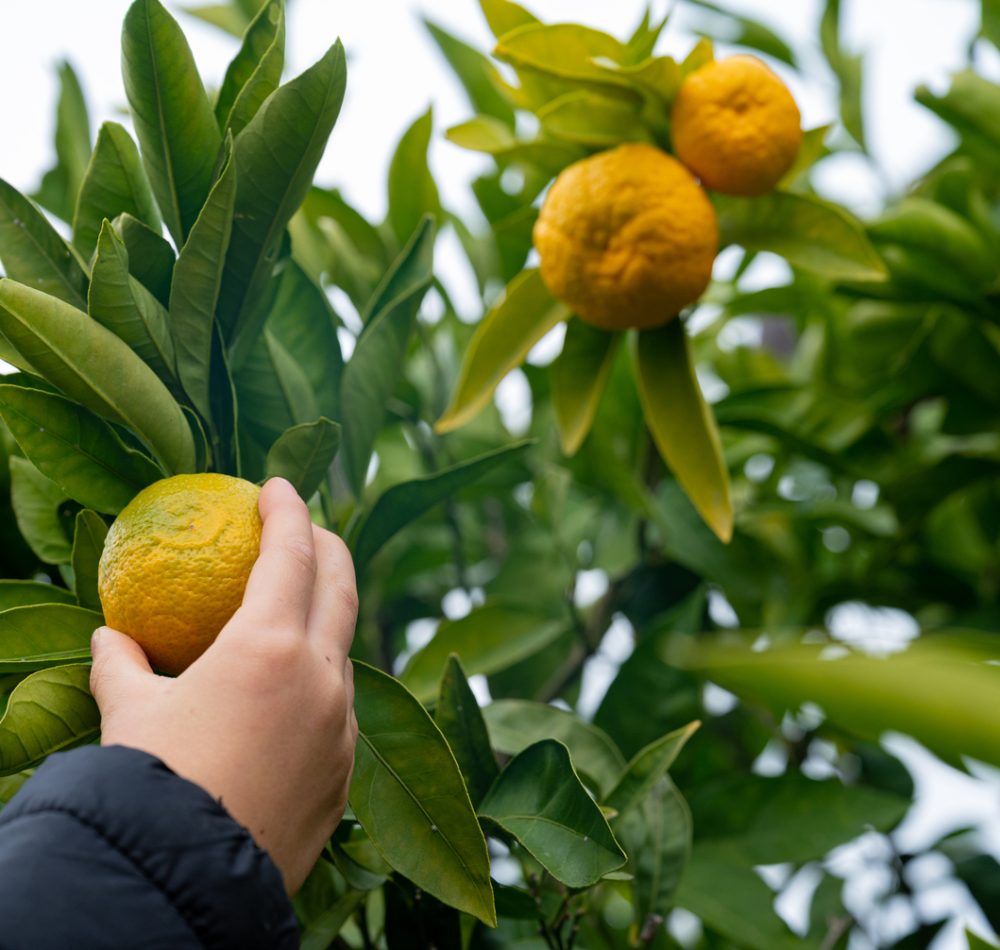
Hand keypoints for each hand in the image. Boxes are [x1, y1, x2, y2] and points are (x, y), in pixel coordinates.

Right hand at [90, 476, 358, 893]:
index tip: (280, 485)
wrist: (186, 887)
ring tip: (299, 613)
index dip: (288, 511)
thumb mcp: (127, 716)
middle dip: (329, 545)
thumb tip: (112, 638)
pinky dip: (320, 687)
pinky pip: (340, 713)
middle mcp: (322, 680)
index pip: (291, 554)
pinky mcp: (345, 775)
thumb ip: (121, 666)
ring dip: (326, 621)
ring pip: (344, 653)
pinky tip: (290, 700)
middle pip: (343, 587)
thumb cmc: (150, 788)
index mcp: (272, 648)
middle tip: (309, 527)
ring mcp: (343, 729)